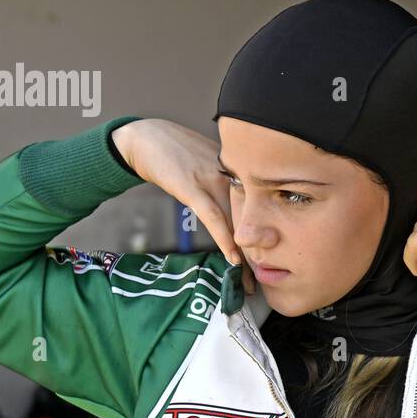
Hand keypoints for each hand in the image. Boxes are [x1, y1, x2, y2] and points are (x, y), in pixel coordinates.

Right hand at [112, 119, 255, 293]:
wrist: (146, 136)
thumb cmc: (177, 152)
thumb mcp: (208, 166)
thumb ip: (225, 183)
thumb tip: (236, 206)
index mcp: (237, 170)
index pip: (257, 209)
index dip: (263, 237)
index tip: (270, 260)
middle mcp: (229, 175)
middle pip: (251, 219)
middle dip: (257, 252)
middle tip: (265, 277)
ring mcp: (211, 180)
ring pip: (235, 222)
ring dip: (243, 254)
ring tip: (248, 280)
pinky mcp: (191, 186)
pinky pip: (213, 217)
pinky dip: (224, 238)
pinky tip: (233, 259)